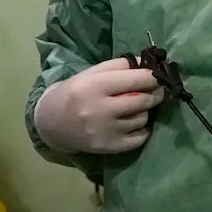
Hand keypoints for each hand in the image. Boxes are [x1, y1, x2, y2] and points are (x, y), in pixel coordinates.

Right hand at [32, 57, 165, 154]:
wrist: (53, 122)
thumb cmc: (76, 92)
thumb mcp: (93, 72)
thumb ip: (121, 65)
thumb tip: (150, 64)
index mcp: (95, 86)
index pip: (136, 79)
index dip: (153, 76)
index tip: (159, 75)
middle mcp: (100, 110)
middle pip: (143, 100)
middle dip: (155, 93)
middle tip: (156, 89)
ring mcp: (105, 131)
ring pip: (142, 118)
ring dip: (145, 111)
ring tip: (136, 106)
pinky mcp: (109, 147)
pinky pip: (140, 138)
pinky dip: (142, 129)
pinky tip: (134, 122)